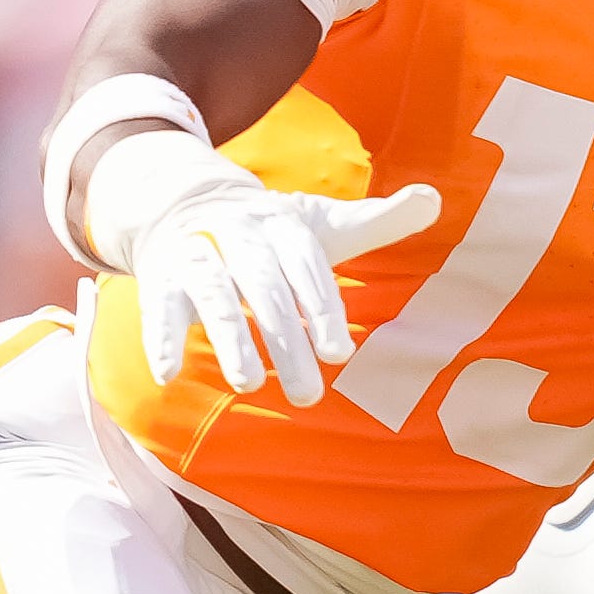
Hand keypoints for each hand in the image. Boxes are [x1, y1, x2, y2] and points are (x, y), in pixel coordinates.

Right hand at [114, 144, 439, 402]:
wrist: (187, 198)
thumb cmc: (272, 228)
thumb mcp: (323, 221)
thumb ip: (379, 220)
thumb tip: (435, 199)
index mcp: (284, 223)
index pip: (307, 266)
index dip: (322, 308)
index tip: (338, 354)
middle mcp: (239, 234)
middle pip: (265, 290)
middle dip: (285, 341)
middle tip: (308, 395)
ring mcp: (196, 253)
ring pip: (212, 296)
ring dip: (229, 339)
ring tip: (248, 384)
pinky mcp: (160, 275)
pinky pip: (158, 306)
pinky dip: (160, 339)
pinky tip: (169, 377)